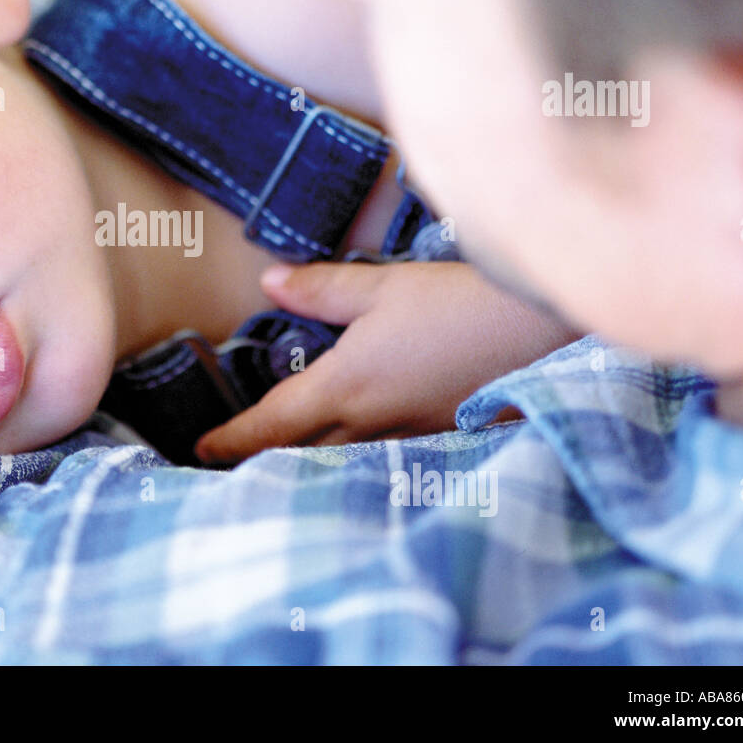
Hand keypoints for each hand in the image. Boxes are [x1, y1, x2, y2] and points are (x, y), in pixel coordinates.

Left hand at [193, 260, 578, 464]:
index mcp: (346, 387)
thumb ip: (322, 288)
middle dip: (262, 459)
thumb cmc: (458, 304)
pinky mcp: (438, 438)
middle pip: (300, 454)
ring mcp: (407, 439)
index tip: (201, 450)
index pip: (272, 424)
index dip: (233, 439)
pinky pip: (380, 455)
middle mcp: (370, 424)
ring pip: (340, 459)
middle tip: (229, 462)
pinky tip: (352, 447)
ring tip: (279, 459)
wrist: (541, 333)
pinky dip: (351, 455)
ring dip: (305, 462)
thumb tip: (268, 281)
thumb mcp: (383, 288)